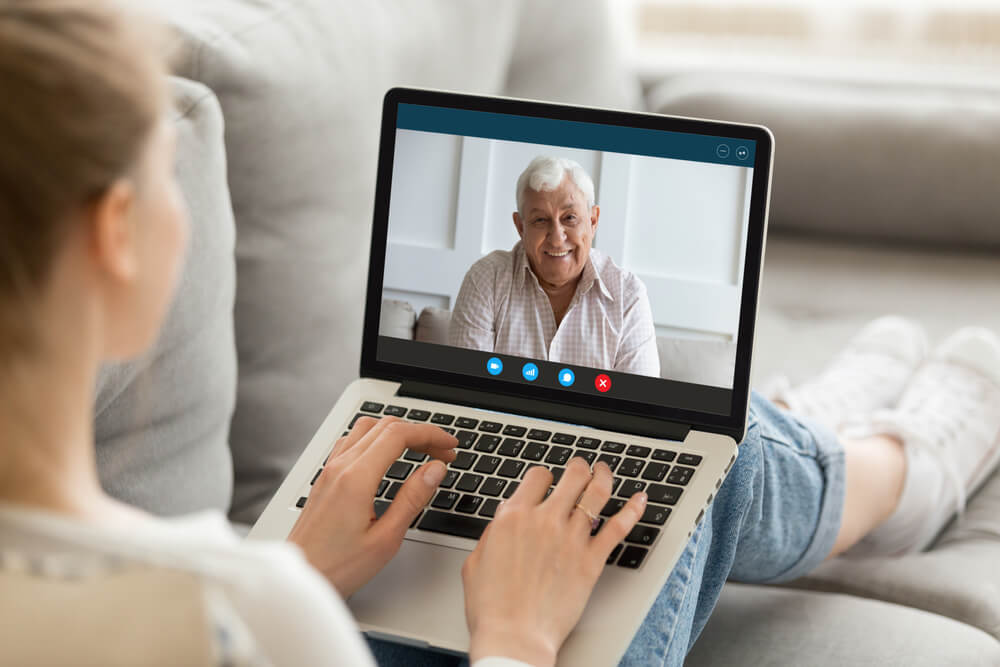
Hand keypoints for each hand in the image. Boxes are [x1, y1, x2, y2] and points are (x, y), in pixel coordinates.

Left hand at [288, 416, 456, 596]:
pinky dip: (377, 438)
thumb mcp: (385, 539)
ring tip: (420, 450)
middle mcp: (340, 467)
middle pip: (386, 426)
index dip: (430, 434)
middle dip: (420, 433)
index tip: (450, 445)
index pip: (399, 435)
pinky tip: (387, 456)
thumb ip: (412, 499)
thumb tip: (434, 470)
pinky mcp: (325, 477)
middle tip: (443, 451)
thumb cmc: (337, 566)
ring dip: (398, 431)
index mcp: (356, 478)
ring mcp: (330, 470)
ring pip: (367, 428)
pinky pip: (352, 441)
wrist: (301, 577)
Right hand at [462, 458, 645, 665]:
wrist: (514, 636)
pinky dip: (632, 509)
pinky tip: (640, 499)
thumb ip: (492, 534)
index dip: (543, 476)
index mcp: (513, 517)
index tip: (547, 482)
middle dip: (577, 468)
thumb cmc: (492, 607)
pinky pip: (618, 527)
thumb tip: (503, 520)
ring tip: (604, 471)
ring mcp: (571, 538)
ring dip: (603, 476)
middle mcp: (544, 520)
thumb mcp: (475, 562)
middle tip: (580, 468)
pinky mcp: (591, 560)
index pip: (537, 476)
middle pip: (571, 476)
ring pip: (596, 493)